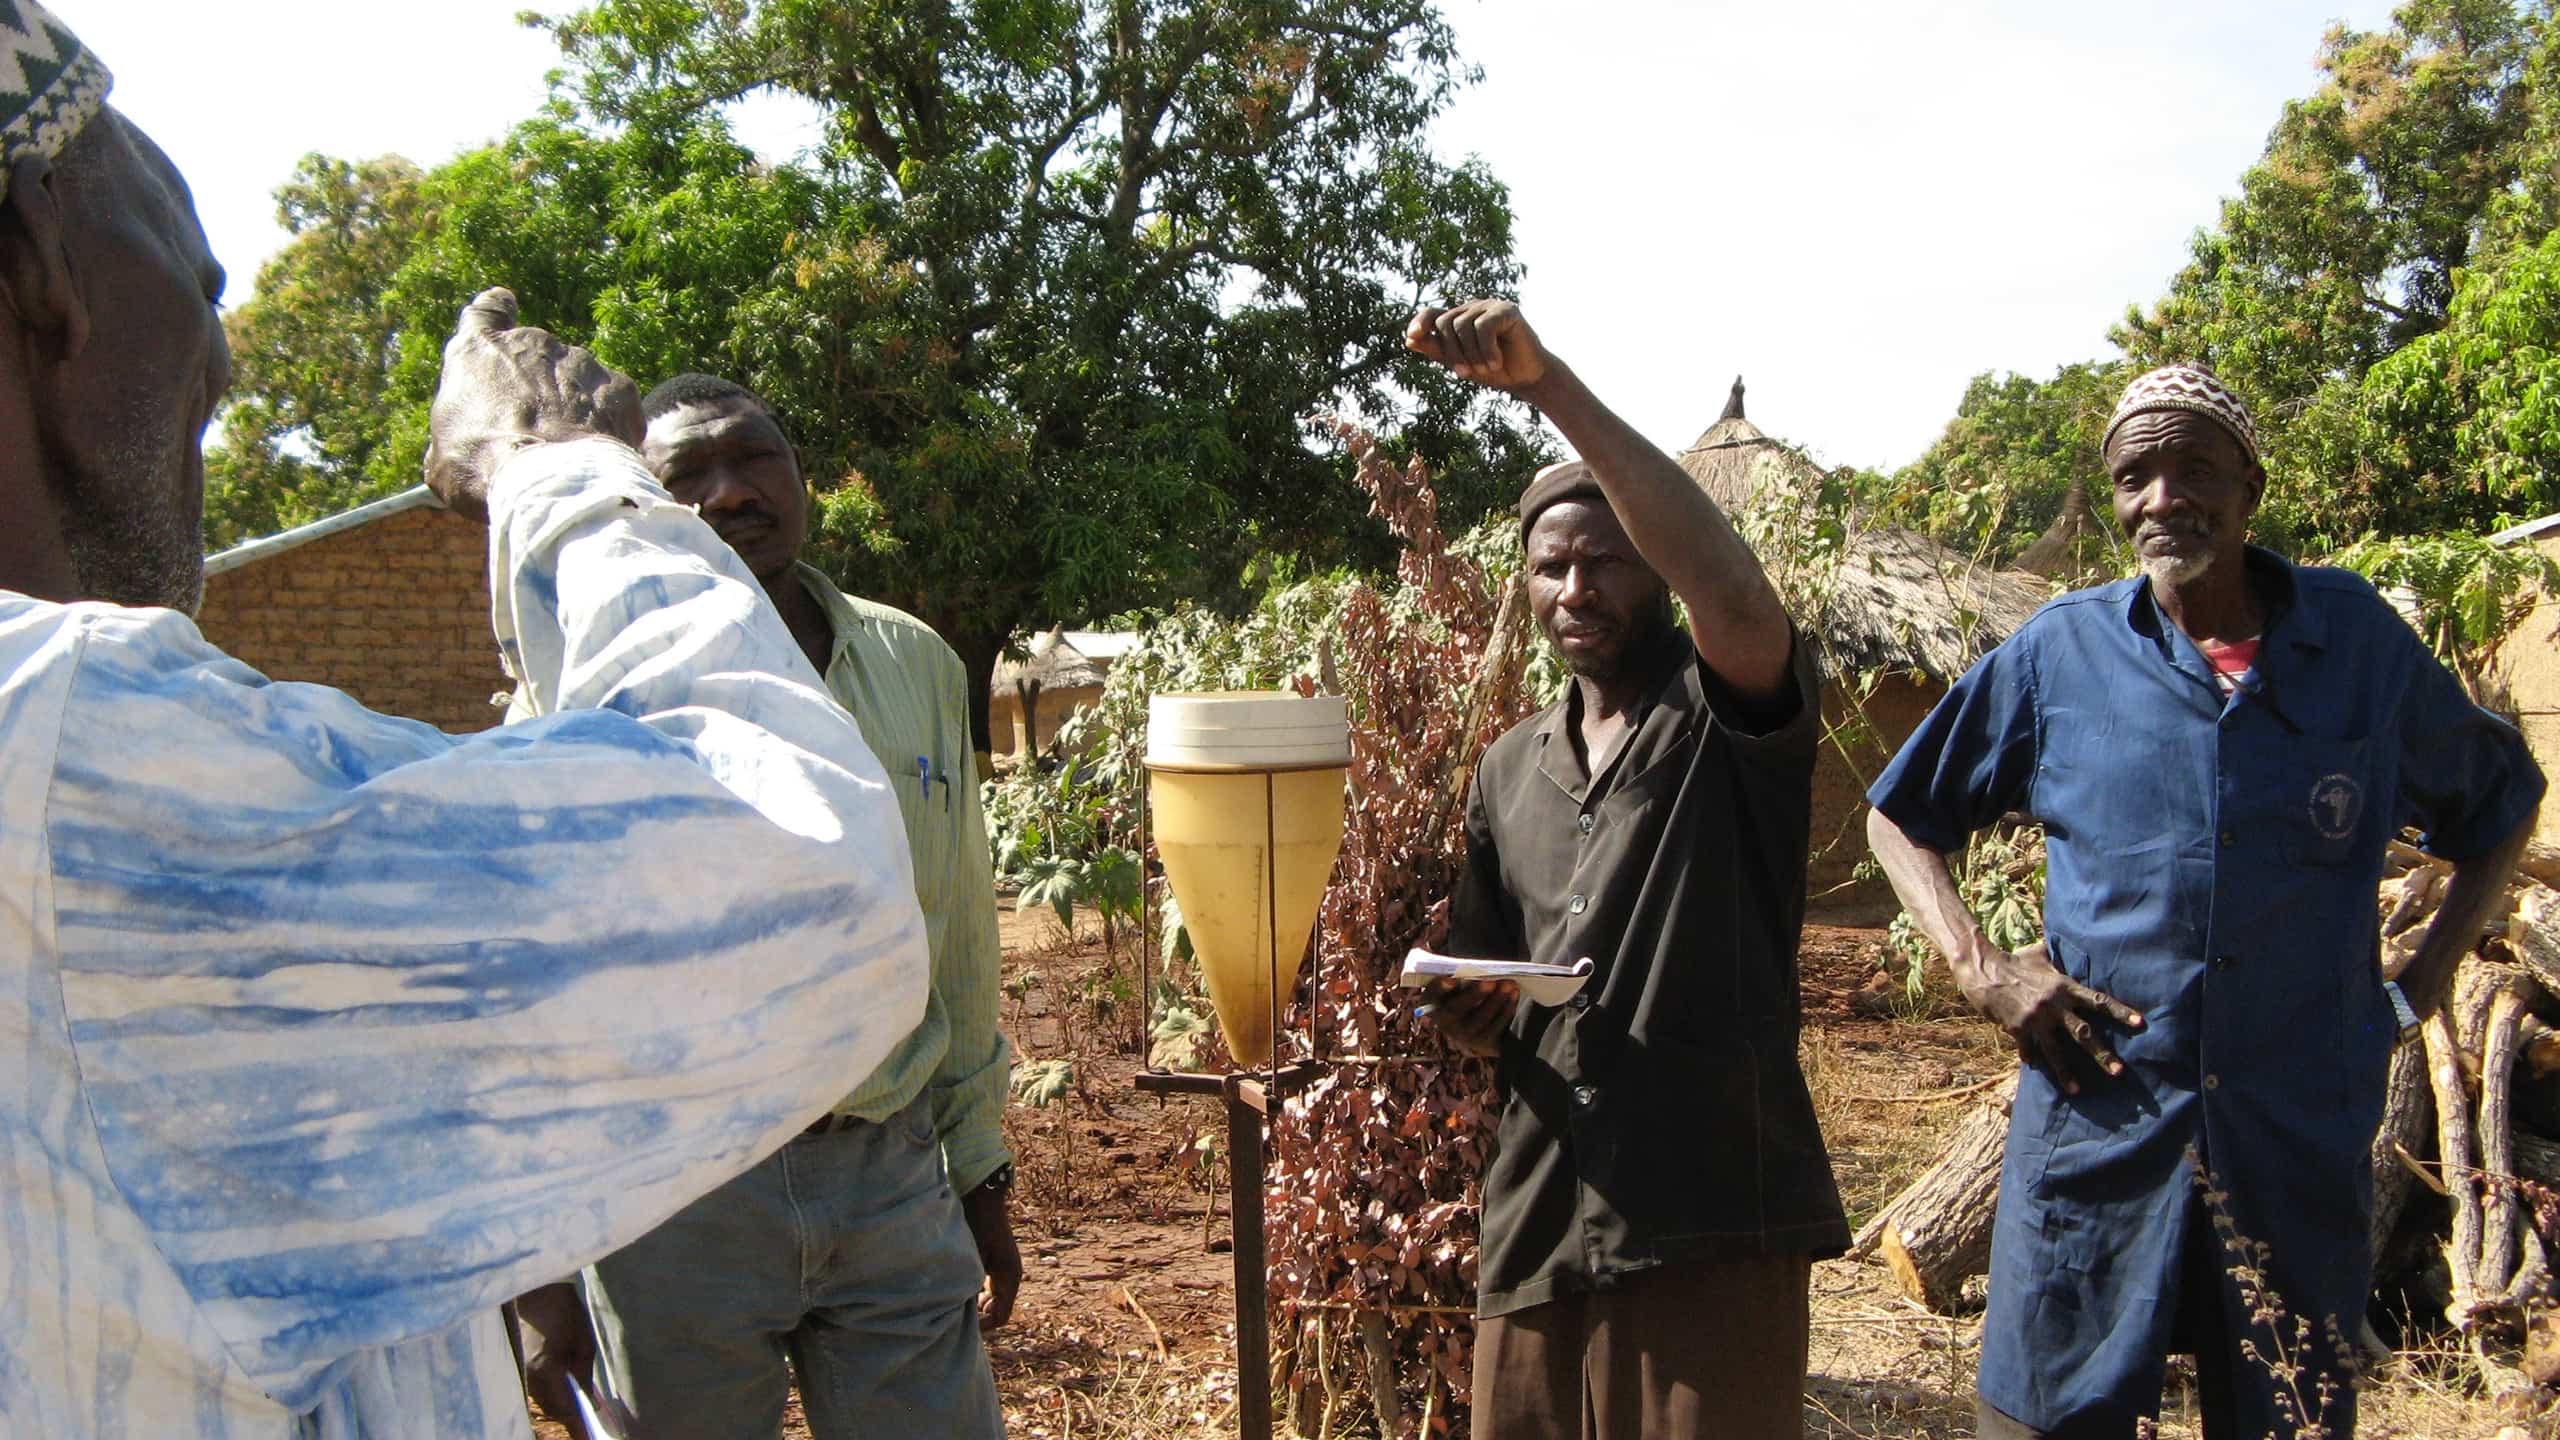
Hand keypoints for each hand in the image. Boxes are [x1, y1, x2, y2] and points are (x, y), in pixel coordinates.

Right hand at [424, 287, 642, 520]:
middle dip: (540, 384)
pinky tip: (599, 452)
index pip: (486, 312)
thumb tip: (460, 451)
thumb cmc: (480, 470)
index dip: (495, 310)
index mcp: (479, 350)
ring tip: (569, 449)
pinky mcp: (620, 388)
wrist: (544, 482)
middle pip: (538, 354)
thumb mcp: (443, 455)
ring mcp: (581, 362)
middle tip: (537, 427)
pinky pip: (615, 401)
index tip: (504, 305)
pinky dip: (610, 422)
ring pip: (579, 378)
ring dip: (576, 404)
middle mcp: (533, 344)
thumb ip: (457, 435)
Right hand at [510, 1281, 599, 1437]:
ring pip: (544, 1401)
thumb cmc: (565, 1312)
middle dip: (571, 1417)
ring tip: (581, 1409)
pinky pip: (538, 1390)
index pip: (565, 1408)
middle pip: (553, 1408)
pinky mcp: (522, 1365)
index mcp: (547, 1371)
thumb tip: (589, 1400)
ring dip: (561, 1406)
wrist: (537, 1291)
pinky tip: (566, 1392)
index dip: (578, 1426)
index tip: (589, 1437)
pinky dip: (552, 1395)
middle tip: (588, 1424)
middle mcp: (531, 1377)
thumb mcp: (583, 1343)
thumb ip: (584, 1375)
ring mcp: (524, 1372)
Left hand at [962, 1180, 1022, 1329]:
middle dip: (978, 1317)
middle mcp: (1010, 1276)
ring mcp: (1003, 1269)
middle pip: (997, 1311)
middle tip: (955, 1314)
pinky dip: (976, 1294)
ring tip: (955, 1302)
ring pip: (992, 1300)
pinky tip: (958, 1288)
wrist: (982, 1196)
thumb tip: (959, 1313)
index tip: (961, 1323)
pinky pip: (989, 1288)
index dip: (982, 1326)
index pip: (1000, 1317)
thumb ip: (969, 1287)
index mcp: (1009, 1278)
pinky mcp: (995, 1262)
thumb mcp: (971, 1259)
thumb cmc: (976, 1225)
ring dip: (976, 1306)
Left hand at [1405, 299, 1551, 391]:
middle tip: (1466, 373)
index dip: (1419, 322)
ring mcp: (1489, 306)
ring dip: (1472, 354)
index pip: (1432, 314)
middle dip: (1452, 352)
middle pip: (1444, 323)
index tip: (1412, 336)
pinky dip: (1487, 349)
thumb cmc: (1493, 371)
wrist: (1526, 377)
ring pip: (1462, 325)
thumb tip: (1409, 340)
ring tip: (1486, 369)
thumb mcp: (1460, 362)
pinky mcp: (1506, 309)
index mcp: (1458, 319)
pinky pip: (1484, 326)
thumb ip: (1436, 350)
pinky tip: (1496, 362)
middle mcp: (1471, 309)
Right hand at [1423, 978, 1517, 1057]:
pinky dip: (1507, 1008)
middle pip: (1457, 1009)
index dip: (1440, 987)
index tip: (1451, 979)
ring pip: (1480, 1019)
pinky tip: (1514, 993)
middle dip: (1475, 994)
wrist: (1473, 1022)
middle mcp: (1444, 1022)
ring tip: (1509, 983)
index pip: (1431, 995)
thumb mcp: (1455, 984)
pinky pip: (1496, 1026)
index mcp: (1432, 1003)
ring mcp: (1463, 1035)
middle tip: (1490, 981)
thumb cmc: (1462, 992)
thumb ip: (1458, 976)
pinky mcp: (1483, 1042)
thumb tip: (1476, 969)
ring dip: (1496, 1000)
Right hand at [1955, 940, 2143, 1093]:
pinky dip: (2031, 1056)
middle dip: (2102, 1054)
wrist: (1984, 970)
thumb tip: (2068, 938)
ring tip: (2078, 1089)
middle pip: (2083, 1033)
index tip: (2140, 1023)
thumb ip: (2057, 956)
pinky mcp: (2018, 1028)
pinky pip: (2029, 1048)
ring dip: (2067, 1072)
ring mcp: (2036, 1018)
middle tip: (2119, 1071)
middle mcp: (2054, 1005)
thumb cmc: (2014, 960)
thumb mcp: (2040, 955)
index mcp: (2064, 987)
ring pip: (2057, 1051)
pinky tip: (2033, 1065)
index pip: (2099, 1001)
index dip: (2120, 1012)